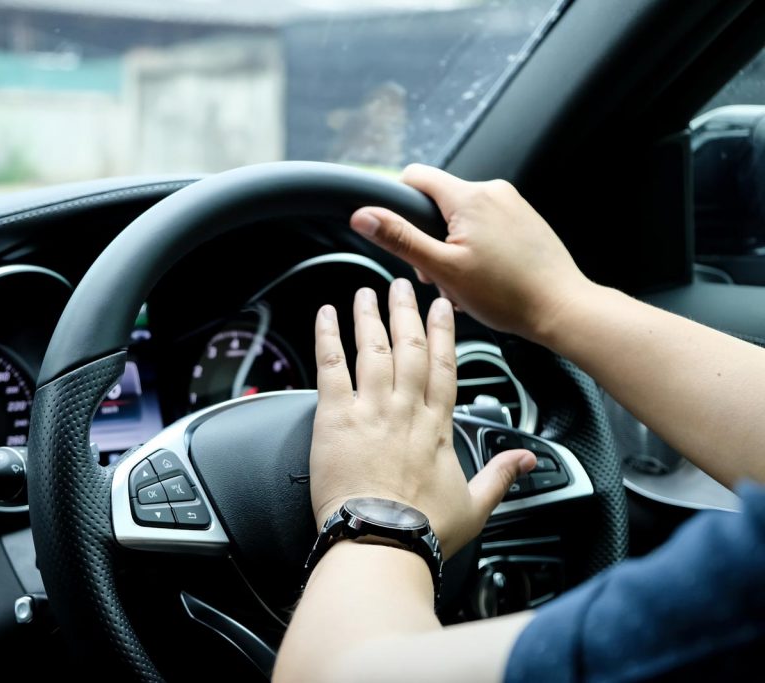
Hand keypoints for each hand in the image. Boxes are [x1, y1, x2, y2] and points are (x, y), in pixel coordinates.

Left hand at [310, 280, 535, 555]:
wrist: (380, 543)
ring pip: (374, 349)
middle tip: (404, 285)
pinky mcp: (336, 417)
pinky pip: (332, 366)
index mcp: (437, 428)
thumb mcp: (475, 506)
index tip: (442, 308)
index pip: (444, 367)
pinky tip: (326, 315)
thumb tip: (527, 461)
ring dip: (370, 317)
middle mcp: (406, 410)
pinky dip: (328, 337)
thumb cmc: (422, 531)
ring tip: (367, 292)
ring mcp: (371, 409)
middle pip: (409, 348)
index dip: (443, 333)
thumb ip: (501, 476)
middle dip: (407, 312)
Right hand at [350, 164, 592, 342]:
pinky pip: (486, 224)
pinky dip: (475, 248)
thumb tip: (363, 216)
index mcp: (469, 197)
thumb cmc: (508, 294)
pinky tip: (484, 277)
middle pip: (438, 202)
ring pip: (461, 216)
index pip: (415, 177)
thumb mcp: (442, 268)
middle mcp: (492, 191)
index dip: (397, 203)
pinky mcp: (524, 219)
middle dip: (429, 237)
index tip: (399, 234)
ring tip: (464, 282)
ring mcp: (512, 204)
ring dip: (451, 246)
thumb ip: (400, 238)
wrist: (562, 308)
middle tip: (438, 274)